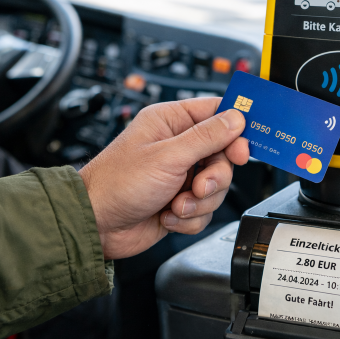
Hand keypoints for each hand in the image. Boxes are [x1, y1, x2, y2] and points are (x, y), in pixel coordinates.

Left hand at [79, 98, 248, 259]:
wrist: (96, 224)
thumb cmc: (117, 183)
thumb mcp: (167, 156)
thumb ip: (206, 137)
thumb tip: (236, 118)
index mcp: (171, 121)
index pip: (217, 113)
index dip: (235, 130)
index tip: (243, 149)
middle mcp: (178, 146)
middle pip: (223, 156)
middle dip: (215, 177)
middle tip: (200, 186)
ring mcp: (180, 175)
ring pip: (217, 186)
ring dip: (199, 201)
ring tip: (176, 204)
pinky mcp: (180, 201)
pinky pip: (205, 209)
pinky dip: (190, 216)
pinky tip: (168, 214)